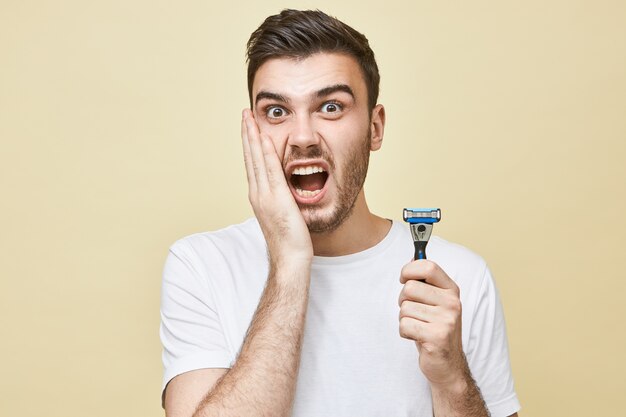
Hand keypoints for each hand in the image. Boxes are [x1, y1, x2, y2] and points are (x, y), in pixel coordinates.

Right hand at [241, 109, 312, 266]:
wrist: (290, 259)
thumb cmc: (290, 241)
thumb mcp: (284, 214)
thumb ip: (283, 199)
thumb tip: (287, 190)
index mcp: (259, 197)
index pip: (252, 164)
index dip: (249, 144)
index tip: (249, 127)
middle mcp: (257, 194)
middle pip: (250, 157)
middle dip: (247, 134)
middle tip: (244, 114)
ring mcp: (265, 196)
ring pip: (256, 160)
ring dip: (252, 136)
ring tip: (249, 117)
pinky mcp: (276, 198)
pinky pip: (270, 170)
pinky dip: (265, 152)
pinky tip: (263, 137)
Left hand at [398, 260, 466, 387]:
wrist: (447, 364)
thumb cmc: (435, 329)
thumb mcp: (435, 302)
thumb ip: (425, 281)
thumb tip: (411, 258)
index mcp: (451, 290)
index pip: (428, 266)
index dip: (409, 269)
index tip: (404, 278)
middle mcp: (452, 303)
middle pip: (409, 288)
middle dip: (403, 300)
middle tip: (415, 312)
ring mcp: (446, 320)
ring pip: (404, 308)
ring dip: (405, 319)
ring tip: (419, 326)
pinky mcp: (437, 337)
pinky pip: (404, 325)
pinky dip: (405, 333)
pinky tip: (417, 337)